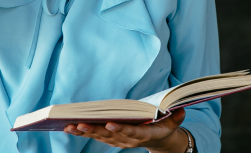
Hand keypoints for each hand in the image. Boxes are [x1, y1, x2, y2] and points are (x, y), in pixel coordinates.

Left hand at [64, 107, 188, 152]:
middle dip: (95, 131)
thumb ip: (175, 118)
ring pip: (100, 137)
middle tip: (80, 125)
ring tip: (69, 126)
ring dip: (85, 132)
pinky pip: (97, 137)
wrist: (160, 142)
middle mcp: (129, 140)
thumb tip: (180, 109)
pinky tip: (70, 128)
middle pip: (110, 136)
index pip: (131, 132)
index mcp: (144, 134)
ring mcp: (120, 141)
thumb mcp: (173, 123)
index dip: (120, 129)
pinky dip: (83, 133)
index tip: (109, 124)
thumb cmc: (165, 127)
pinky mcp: (113, 139)